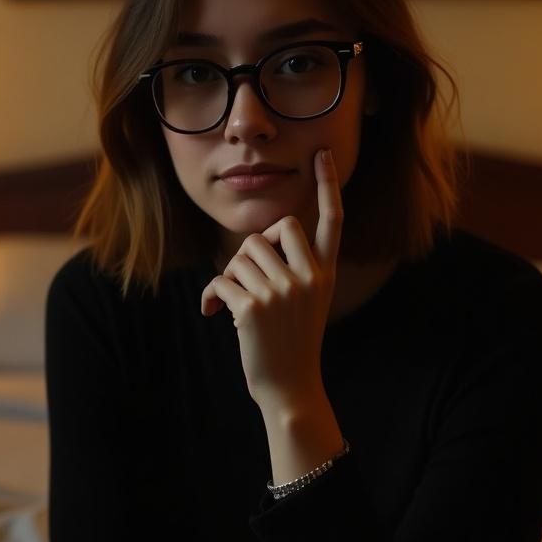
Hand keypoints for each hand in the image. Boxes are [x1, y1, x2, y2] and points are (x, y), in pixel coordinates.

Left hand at [201, 148, 342, 417]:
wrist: (290, 387)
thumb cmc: (291, 341)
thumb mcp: (306, 301)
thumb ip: (292, 268)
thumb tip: (252, 246)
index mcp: (325, 273)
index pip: (332, 220)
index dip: (327, 185)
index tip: (322, 153)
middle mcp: (309, 277)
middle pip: (273, 230)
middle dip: (255, 250)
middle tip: (251, 279)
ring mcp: (282, 292)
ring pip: (241, 255)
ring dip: (231, 276)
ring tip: (238, 302)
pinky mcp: (254, 308)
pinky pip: (220, 280)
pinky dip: (210, 296)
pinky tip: (213, 311)